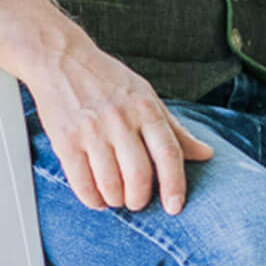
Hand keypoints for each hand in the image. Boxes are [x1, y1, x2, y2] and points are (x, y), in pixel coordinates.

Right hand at [30, 40, 211, 215]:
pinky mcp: (66, 141)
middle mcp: (120, 120)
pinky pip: (81, 183)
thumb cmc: (107, 79)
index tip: (174, 206)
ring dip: (116, 200)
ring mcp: (92, 131)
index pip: (168, 153)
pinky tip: (97, 198)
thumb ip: (175, 129)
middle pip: (139, 175)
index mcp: (145, 108)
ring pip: (110, 184)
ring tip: (117, 198)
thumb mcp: (147, 96)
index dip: (174, 185)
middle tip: (137, 202)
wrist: (61, 59)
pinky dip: (92, 199)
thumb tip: (205, 154)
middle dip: (140, 199)